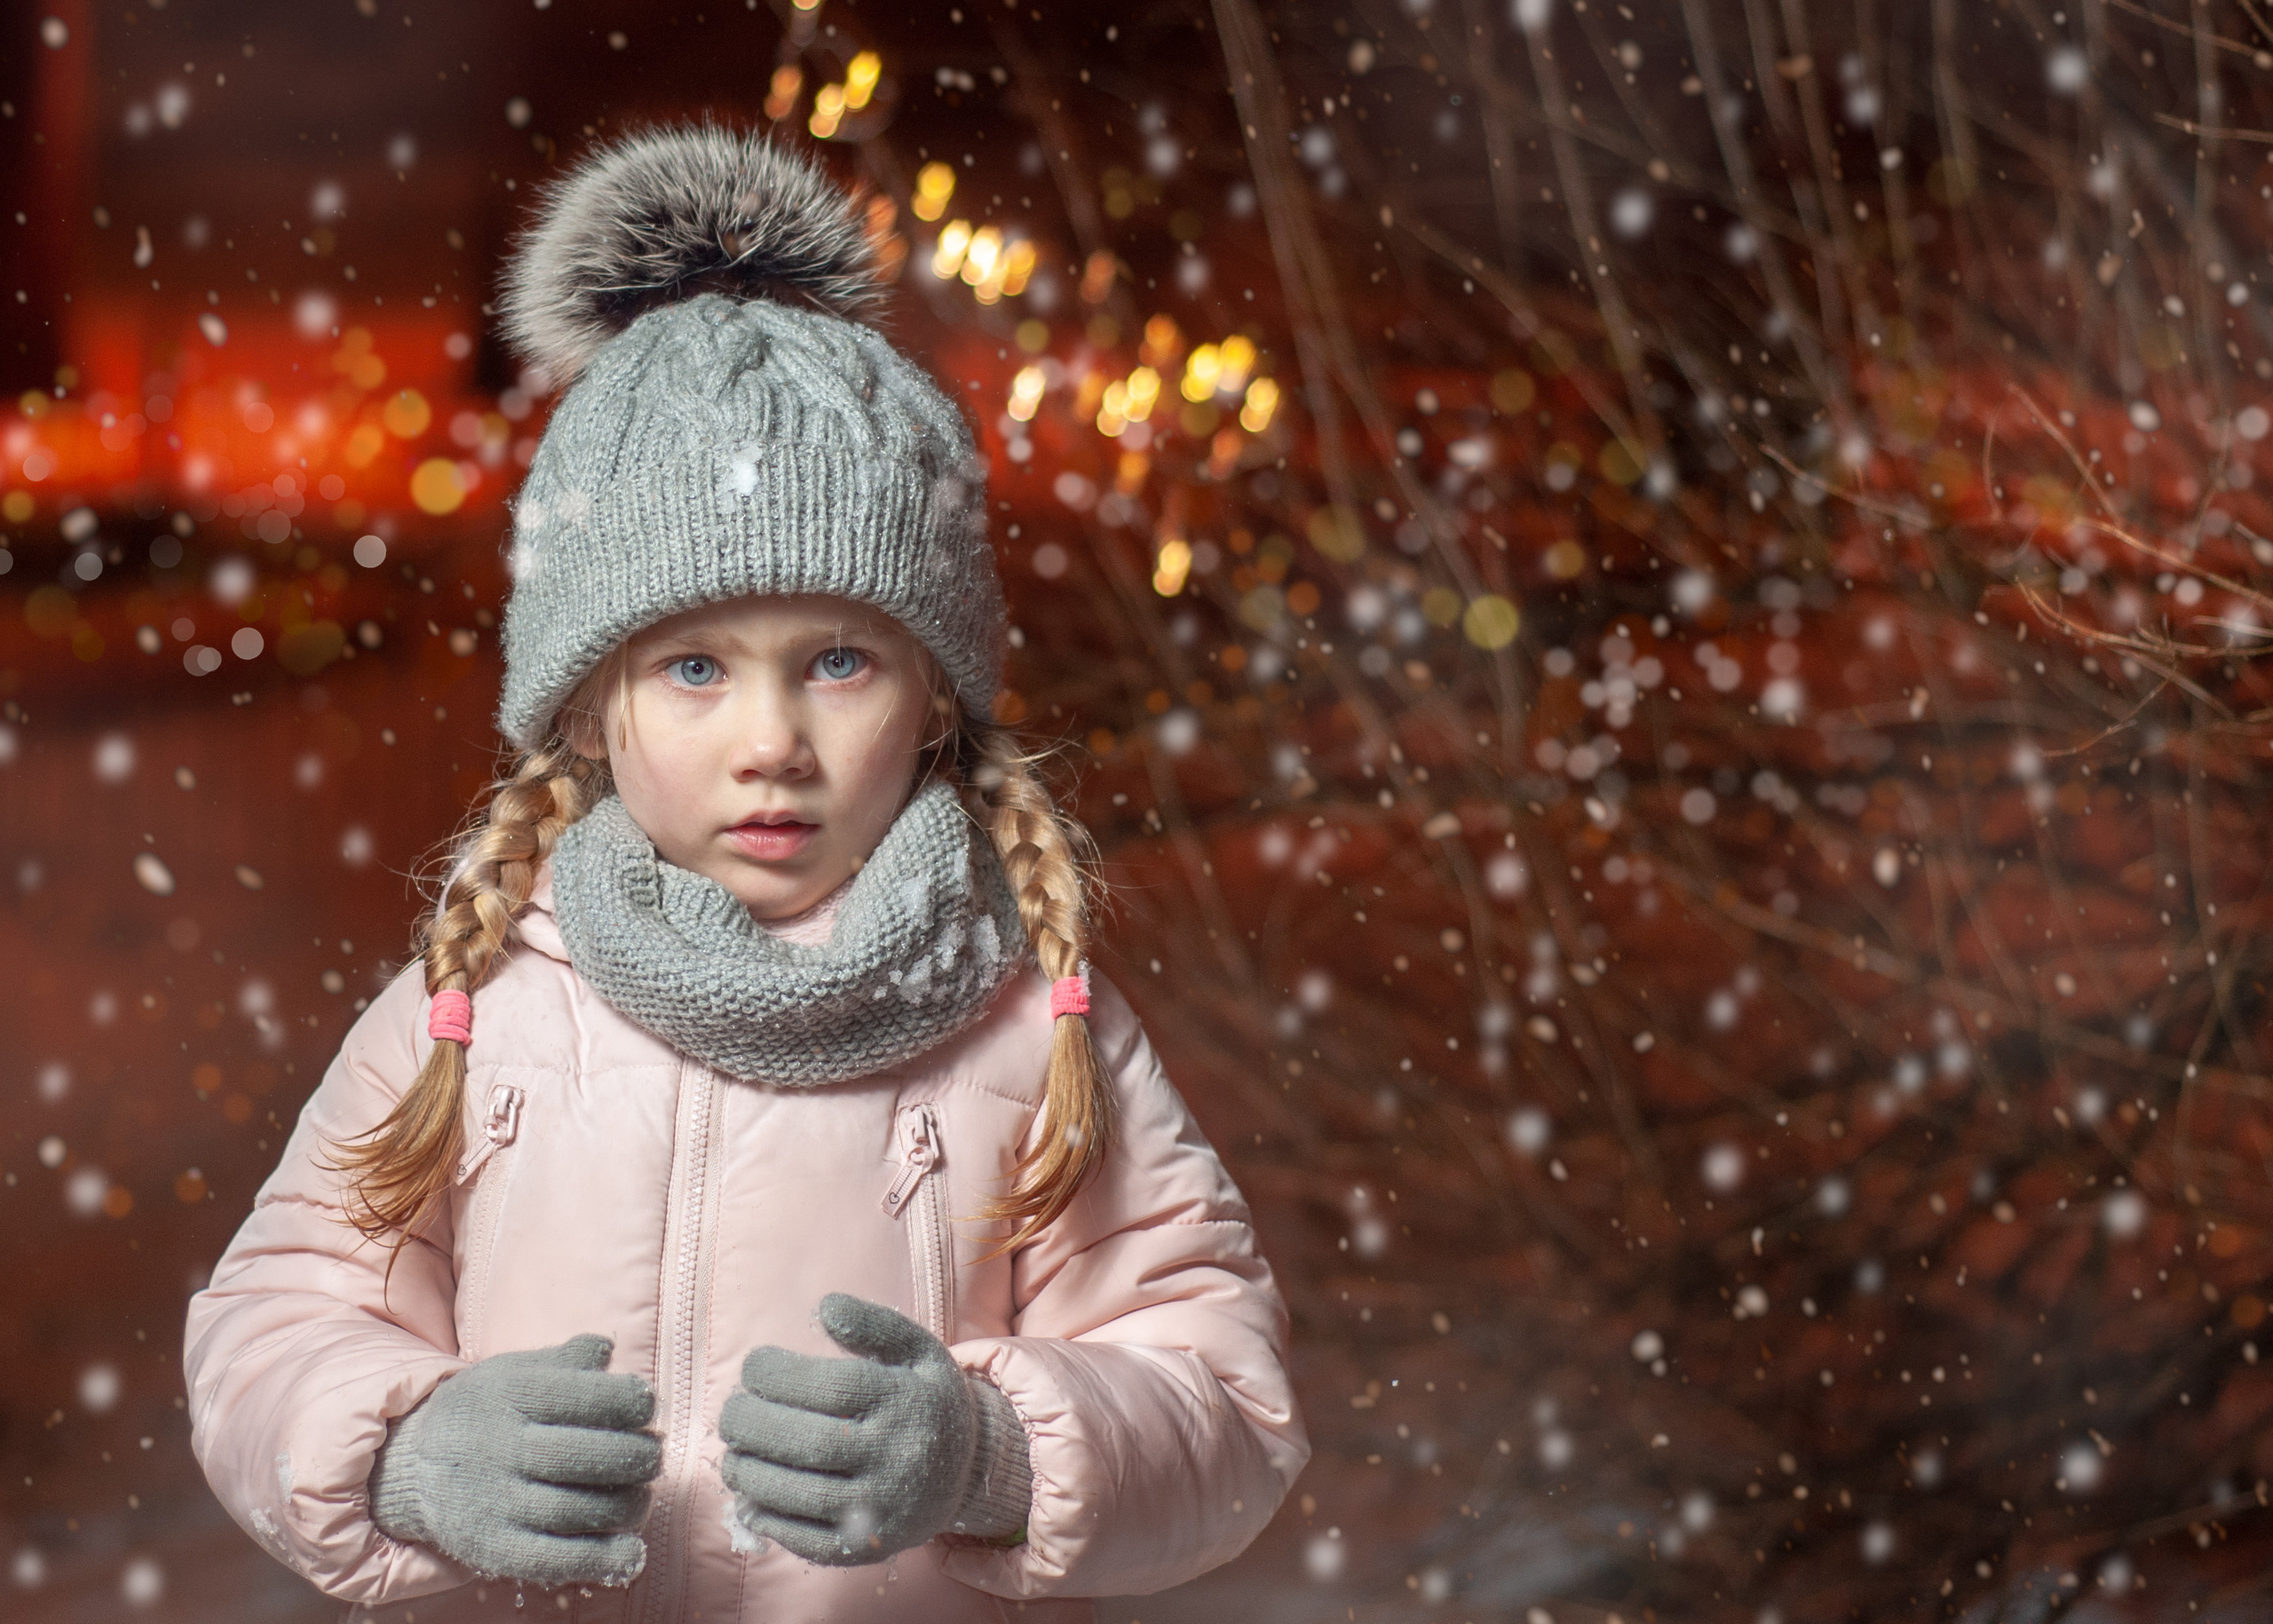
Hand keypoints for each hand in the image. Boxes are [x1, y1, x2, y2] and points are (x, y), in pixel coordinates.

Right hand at [367, 1334, 660, 1586]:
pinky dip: (601, 1559)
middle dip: (635, 1455)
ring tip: (642, 1494)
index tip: (648, 1405)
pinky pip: (555, 1560)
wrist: (415, 1465)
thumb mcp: (515, 1371)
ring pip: (576, 1510)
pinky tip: (631, 1551)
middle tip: (653, 1453)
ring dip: (627, 1505)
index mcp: (508, 1396)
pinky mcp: (495, 1550)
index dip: (626, 1401)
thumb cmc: (487, 1411)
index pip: (578, 1396)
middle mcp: (500, 1449)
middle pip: (582, 1456)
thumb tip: (606, 1350)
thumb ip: (565, 1361)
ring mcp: (495, 1504)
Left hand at [720, 1294, 1030, 1565]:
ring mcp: (884, 1507)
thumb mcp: (917, 1351)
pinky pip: (807, 1541)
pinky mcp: (868, 1547)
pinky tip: (749, 1496)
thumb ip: (874, 1325)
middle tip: (730, 1412)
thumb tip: (825, 1306)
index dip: (781, 1375)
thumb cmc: (924, 1400)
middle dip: (753, 1425)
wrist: (967, 1472)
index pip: (835, 1387)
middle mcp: (898, 1457)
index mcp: (909, 1402)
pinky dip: (768, 1519)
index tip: (753, 1366)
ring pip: (802, 1495)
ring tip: (732, 1453)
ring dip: (750, 1474)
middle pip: (810, 1444)